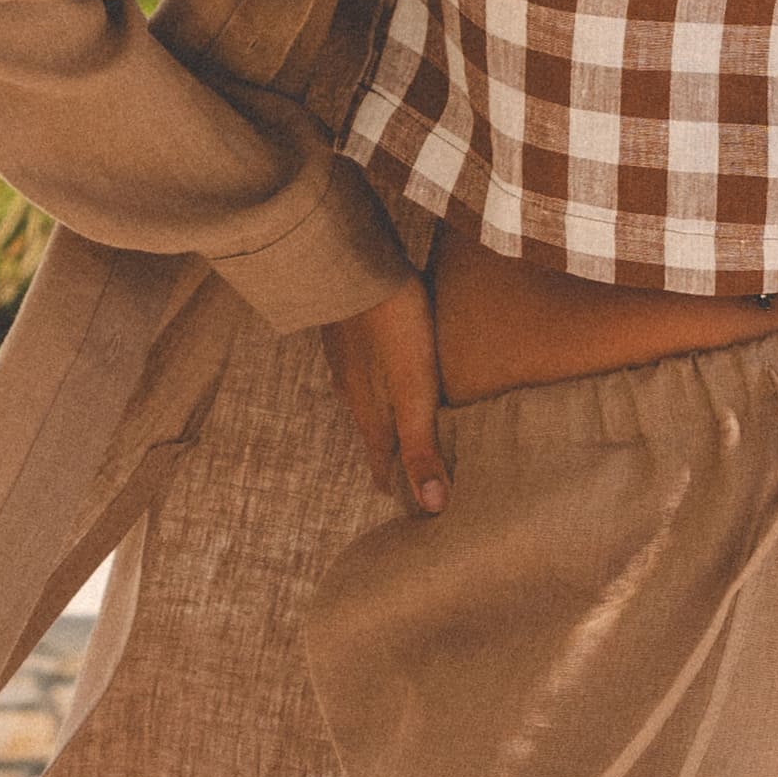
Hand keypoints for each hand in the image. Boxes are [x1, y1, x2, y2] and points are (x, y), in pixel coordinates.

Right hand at [326, 272, 450, 516]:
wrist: (357, 269)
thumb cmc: (395, 330)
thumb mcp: (415, 393)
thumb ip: (422, 447)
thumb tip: (432, 506)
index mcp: (371, 415)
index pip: (382, 462)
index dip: (396, 484)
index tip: (409, 507)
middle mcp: (352, 394)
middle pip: (372, 434)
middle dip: (388, 455)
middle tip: (403, 473)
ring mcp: (345, 363)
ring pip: (364, 402)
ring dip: (380, 419)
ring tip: (396, 427)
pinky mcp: (347, 335)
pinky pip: (360, 372)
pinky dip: (374, 385)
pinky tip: (381, 372)